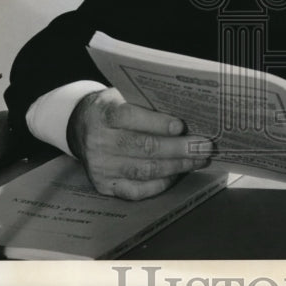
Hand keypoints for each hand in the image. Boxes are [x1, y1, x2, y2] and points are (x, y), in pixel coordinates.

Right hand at [67, 88, 212, 199]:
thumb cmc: (113, 107)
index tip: (181, 126)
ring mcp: (101, 166)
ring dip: (176, 166)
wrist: (81, 126)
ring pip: (144, 170)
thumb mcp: (123, 95)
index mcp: (103, 113)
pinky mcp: (104, 185)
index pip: (129, 117)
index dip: (157, 123)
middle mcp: (99, 142)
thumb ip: (146, 102)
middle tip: (204, 147)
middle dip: (178, 148)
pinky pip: (137, 190)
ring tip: (198, 160)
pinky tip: (177, 174)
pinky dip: (160, 184)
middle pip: (143, 147)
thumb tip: (188, 111)